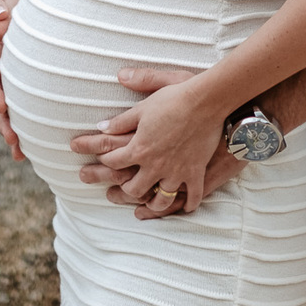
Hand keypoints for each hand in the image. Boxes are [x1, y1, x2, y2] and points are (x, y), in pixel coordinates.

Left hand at [70, 67, 240, 216]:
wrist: (207, 101)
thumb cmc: (175, 97)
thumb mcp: (144, 105)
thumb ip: (122, 119)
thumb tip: (101, 126)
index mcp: (139, 147)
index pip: (114, 160)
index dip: (103, 160)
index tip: (98, 159)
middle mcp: (155, 165)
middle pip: (133, 188)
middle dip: (122, 190)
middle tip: (113, 192)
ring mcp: (176, 172)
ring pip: (160, 199)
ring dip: (151, 203)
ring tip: (145, 203)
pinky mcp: (195, 173)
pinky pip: (191, 197)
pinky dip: (187, 204)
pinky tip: (184, 207)